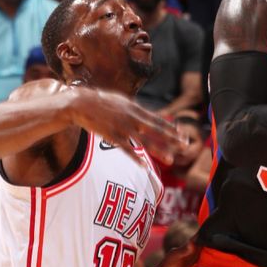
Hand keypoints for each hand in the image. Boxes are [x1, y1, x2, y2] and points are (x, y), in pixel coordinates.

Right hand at [67, 86, 187, 163]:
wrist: (81, 103)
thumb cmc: (102, 102)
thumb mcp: (123, 101)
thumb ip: (136, 109)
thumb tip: (148, 115)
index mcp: (136, 109)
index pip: (159, 120)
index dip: (171, 128)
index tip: (183, 133)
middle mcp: (132, 118)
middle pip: (157, 131)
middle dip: (172, 139)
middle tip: (186, 146)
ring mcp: (123, 128)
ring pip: (144, 142)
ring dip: (159, 150)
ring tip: (171, 159)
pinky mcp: (112, 137)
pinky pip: (126, 150)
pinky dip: (135, 158)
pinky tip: (144, 165)